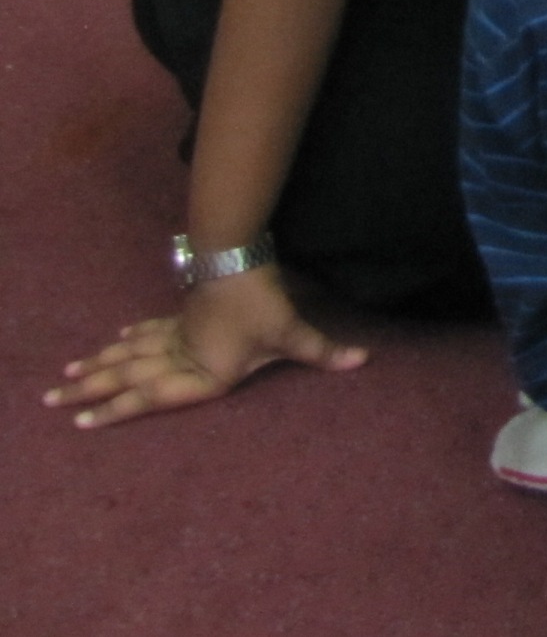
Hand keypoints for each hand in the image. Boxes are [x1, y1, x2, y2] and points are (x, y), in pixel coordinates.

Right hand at [46, 267, 365, 428]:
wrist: (238, 257)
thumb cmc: (261, 302)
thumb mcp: (290, 333)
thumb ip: (322, 353)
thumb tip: (363, 361)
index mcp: (199, 372)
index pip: (151, 397)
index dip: (118, 409)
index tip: (83, 420)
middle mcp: (178, 355)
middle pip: (126, 375)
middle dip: (90, 389)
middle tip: (51, 399)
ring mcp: (175, 333)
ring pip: (129, 353)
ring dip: (100, 365)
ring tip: (67, 376)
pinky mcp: (180, 314)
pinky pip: (147, 331)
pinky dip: (129, 339)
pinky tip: (115, 340)